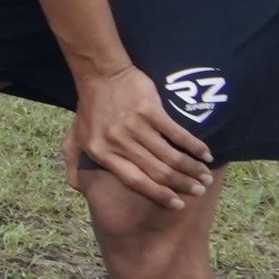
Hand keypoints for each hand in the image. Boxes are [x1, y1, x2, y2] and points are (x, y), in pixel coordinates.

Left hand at [69, 62, 216, 207]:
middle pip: (158, 171)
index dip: (159, 195)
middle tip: (198, 190)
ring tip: (204, 176)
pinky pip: (177, 134)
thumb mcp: (73, 137)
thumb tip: (76, 186)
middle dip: (182, 184)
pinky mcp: (150, 110)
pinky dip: (195, 146)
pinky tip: (205, 154)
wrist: (99, 74)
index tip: (178, 204)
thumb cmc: (89, 109)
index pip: (136, 182)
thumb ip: (73, 162)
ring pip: (171, 156)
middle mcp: (118, 141)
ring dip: (192, 168)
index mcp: (102, 152)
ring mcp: (134, 125)